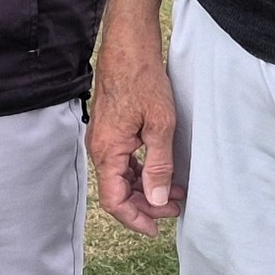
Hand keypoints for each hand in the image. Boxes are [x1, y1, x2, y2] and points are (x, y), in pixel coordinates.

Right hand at [88, 28, 181, 234]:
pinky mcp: (109, 131)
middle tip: (175, 207)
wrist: (129, 47)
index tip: (157, 227)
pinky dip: (139, 173)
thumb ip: (158, 165)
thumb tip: (156, 198)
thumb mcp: (160, 125)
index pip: (114, 201)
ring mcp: (102, 140)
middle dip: (145, 206)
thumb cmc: (142, 79)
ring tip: (174, 191)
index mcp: (107, 151)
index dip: (135, 219)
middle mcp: (98, 149)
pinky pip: (120, 162)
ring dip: (144, 189)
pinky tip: (160, 171)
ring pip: (119, 178)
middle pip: (116, 193)